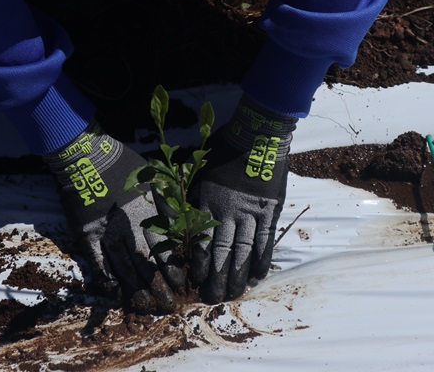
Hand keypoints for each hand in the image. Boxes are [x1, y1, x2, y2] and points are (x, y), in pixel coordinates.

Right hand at [43, 121, 182, 312]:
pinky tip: (115, 294)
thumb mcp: (150, 177)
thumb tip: (183, 223)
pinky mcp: (86, 236)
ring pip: (122, 267)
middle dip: (156, 285)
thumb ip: (165, 202)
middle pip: (144, 263)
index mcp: (144, 213)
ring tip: (144, 306)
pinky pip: (97, 263)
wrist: (83, 156)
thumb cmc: (120, 165)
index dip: (170, 267)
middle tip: (167, 304)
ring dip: (134, 289)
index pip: (161, 246)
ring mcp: (105, 233)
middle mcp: (126, 227)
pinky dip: (106, 280)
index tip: (180, 283)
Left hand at [191, 96, 296, 302]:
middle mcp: (229, 212)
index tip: (194, 280)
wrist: (258, 135)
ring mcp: (252, 213)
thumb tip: (162, 194)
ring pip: (245, 251)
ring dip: (240, 275)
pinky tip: (260, 276)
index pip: (201, 240)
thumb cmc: (225, 148)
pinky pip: (266, 241)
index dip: (198, 262)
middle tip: (213, 298)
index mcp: (209, 202)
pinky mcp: (270, 211)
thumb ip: (185, 185)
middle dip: (217, 276)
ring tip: (236, 294)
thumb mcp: (198, 165)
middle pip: (222, 251)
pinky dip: (263, 259)